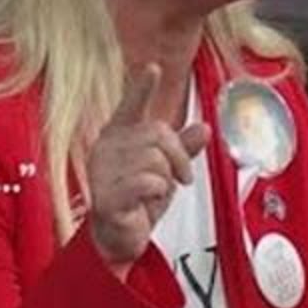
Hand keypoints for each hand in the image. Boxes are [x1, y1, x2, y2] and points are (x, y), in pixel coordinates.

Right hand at [87, 64, 209, 276]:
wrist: (117, 240)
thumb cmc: (137, 201)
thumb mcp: (167, 171)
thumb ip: (182, 149)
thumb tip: (205, 128)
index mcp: (118, 135)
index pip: (132, 106)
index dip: (143, 87)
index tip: (153, 67)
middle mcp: (106, 147)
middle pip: (158, 134)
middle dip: (178, 158)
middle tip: (178, 179)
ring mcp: (103, 171)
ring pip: (155, 160)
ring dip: (165, 180)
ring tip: (154, 194)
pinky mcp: (106, 196)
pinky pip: (147, 182)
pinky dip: (156, 193)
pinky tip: (145, 202)